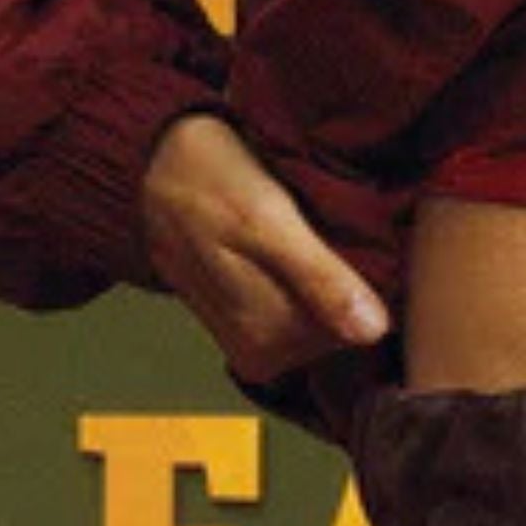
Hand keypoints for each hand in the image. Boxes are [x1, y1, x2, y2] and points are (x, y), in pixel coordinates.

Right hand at [140, 109, 391, 384]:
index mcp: (267, 343)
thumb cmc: (207, 181)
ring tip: (297, 233)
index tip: (336, 233)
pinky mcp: (253, 330)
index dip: (361, 277)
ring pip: (325, 317)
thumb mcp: (267, 220)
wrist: (154, 167)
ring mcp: (256, 347)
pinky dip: (308, 278)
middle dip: (340, 277)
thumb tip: (372, 332)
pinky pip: (305, 310)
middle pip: (340, 327)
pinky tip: (290, 247)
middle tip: (312, 226)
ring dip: (325, 275)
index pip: (356, 329)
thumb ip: (320, 279)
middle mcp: (261, 357)